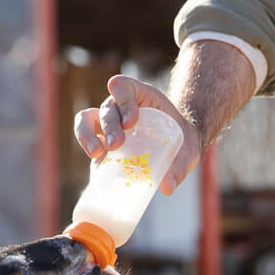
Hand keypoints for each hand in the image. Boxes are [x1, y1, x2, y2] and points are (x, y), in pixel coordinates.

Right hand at [73, 75, 203, 195]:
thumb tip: (167, 187)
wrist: (178, 151)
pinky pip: (87, 140)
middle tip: (117, 144)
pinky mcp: (102, 143)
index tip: (132, 122)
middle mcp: (120, 107)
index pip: (123, 87)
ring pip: (87, 119)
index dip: (124, 101)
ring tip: (96, 153)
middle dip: (110, 125)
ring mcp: (108, 125)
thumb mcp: (187, 152)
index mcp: (140, 96)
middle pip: (108, 109)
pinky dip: (86, 148)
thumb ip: (180, 167)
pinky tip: (94, 163)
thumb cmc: (183, 144)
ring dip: (87, 134)